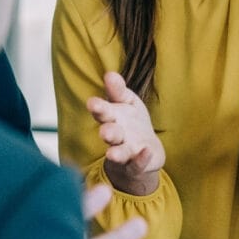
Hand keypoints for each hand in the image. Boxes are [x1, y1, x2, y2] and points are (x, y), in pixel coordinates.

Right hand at [87, 71, 164, 194]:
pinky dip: (141, 159)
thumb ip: (118, 91)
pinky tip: (146, 152)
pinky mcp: (137, 165)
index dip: (98, 108)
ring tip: (112, 154)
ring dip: (116, 153)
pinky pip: (138, 163)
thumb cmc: (131, 122)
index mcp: (113, 118)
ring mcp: (126, 152)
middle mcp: (117, 136)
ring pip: (119, 152)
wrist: (144, 151)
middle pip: (110, 133)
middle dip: (108, 132)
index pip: (103, 112)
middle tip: (104, 131)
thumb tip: (109, 73)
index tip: (92, 102)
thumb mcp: (127, 102)